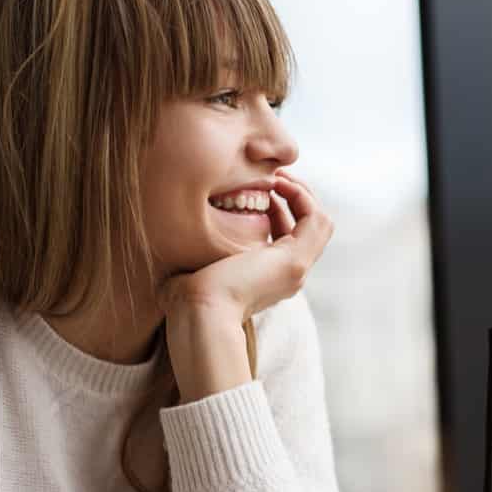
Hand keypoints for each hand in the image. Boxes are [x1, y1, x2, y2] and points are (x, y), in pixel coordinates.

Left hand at [160, 172, 332, 402]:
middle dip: (293, 197)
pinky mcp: (294, 261)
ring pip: (318, 223)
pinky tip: (278, 184)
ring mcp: (295, 269)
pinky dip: (302, 198)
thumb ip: (192, 259)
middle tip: (271, 177)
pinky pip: (316, 220)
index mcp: (267, 278)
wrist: (198, 315)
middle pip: (307, 229)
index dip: (275, 209)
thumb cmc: (186, 299)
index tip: (253, 190)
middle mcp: (287, 275)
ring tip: (278, 177)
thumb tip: (173, 255)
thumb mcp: (193, 271)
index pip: (286, 236)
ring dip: (302, 194)